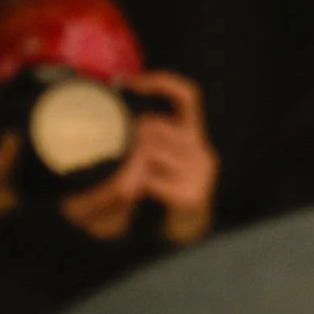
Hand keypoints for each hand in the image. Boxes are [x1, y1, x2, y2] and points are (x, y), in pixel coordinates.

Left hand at [59, 70, 217, 245]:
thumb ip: (149, 136)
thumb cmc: (168, 189)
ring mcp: (198, 174)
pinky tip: (128, 191)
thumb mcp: (163, 157)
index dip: (162, 83)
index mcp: (194, 135)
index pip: (188, 96)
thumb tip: (120, 106)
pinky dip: (132, 184)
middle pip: (156, 127)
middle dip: (130, 134)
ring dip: (128, 161)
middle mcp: (201, 150)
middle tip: (111, 145)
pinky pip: (149, 180)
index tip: (130, 82)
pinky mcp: (189, 195)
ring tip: (116, 170)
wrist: (187, 231)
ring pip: (150, 152)